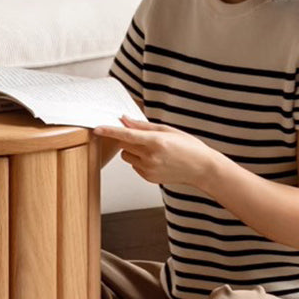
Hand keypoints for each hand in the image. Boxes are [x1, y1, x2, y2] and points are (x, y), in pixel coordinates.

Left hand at [93, 116, 219, 188]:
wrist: (201, 168)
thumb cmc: (188, 147)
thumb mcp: (167, 130)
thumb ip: (143, 126)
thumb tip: (124, 120)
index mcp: (156, 141)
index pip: (126, 135)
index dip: (109, 131)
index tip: (97, 129)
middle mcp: (150, 157)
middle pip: (124, 145)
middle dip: (128, 139)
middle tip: (144, 137)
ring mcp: (149, 169)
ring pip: (127, 156)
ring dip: (133, 151)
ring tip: (153, 150)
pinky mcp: (149, 178)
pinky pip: (134, 166)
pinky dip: (140, 161)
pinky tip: (157, 160)